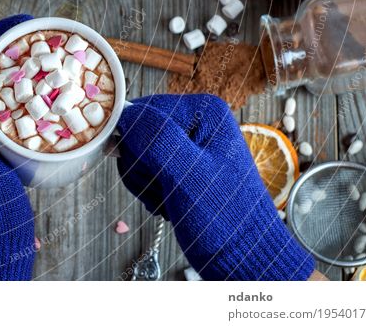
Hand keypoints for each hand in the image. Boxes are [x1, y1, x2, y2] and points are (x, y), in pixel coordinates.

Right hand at [117, 94, 314, 279]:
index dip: (134, 140)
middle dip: (142, 166)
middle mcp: (197, 122)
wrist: (241, 256)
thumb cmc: (223, 218)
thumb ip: (155, 138)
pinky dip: (151, 191)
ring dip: (146, 182)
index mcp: (204, 111)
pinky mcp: (183, 167)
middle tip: (164, 188)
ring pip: (138, 154)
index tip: (148, 168)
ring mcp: (190, 145)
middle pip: (138, 131)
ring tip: (170, 198)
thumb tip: (125, 113)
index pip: (143, 109)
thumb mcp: (186, 174)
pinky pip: (147, 170)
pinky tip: (171, 203)